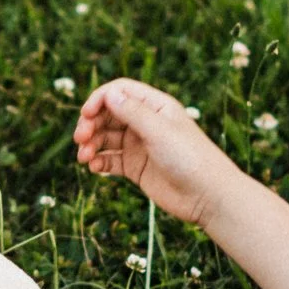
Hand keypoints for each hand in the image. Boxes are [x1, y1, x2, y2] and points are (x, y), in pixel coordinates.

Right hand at [72, 79, 243, 228]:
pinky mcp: (136, 167)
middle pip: (108, 114)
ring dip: (91, 144)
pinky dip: (99, 161)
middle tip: (81, 138)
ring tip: (84, 158)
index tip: (86, 114)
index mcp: (155, 107)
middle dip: (90, 124)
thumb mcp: (159, 132)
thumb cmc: (190, 158)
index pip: (120, 92)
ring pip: (105, 138)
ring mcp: (140, 146)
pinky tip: (94, 167)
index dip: (100, 99)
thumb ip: (133, 112)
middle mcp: (146, 123)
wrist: (207, 196)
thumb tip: (109, 92)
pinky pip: (110, 160)